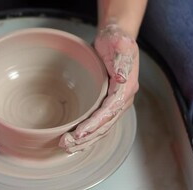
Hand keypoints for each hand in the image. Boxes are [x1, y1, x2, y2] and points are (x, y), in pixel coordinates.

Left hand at [59, 24, 139, 152]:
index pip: (109, 112)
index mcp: (126, 89)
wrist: (116, 38)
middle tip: (66, 145)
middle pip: (104, 125)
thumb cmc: (116, 40)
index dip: (94, 125)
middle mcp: (122, 100)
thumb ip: (121, 62)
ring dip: (85, 140)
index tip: (78, 134)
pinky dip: (88, 134)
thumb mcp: (119, 45)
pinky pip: (99, 123)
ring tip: (68, 148)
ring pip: (101, 128)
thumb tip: (122, 79)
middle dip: (86, 138)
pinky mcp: (107, 104)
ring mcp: (115, 103)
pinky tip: (77, 142)